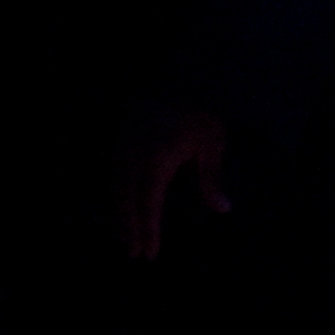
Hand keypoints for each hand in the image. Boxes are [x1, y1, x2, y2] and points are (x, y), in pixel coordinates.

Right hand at [125, 107, 230, 257]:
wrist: (176, 80)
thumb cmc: (198, 114)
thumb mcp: (212, 142)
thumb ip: (212, 177)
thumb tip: (223, 209)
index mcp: (156, 158)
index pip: (149, 203)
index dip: (148, 229)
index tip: (150, 252)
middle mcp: (132, 156)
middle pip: (127, 202)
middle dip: (131, 229)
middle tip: (135, 254)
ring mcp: (120, 150)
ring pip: (115, 192)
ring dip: (119, 217)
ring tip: (126, 239)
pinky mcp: (115, 146)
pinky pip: (111, 179)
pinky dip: (114, 199)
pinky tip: (118, 213)